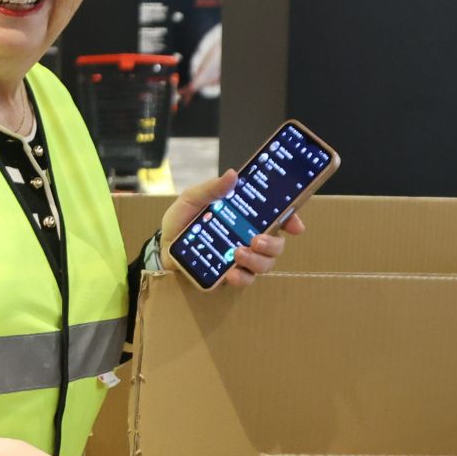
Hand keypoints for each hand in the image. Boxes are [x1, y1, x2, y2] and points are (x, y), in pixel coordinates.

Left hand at [158, 169, 305, 288]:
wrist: (161, 247)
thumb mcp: (192, 199)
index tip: (295, 226)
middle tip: (256, 240)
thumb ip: (212, 189)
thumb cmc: (180, 221)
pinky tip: (232, 275)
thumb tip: (232, 174)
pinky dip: (241, 279)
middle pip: (276, 244)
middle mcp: (247, 237)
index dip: (291, 220)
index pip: (276, 217)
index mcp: (244, 216)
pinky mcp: (228, 276)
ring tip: (238, 254)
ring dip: (257, 261)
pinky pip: (245, 281)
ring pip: (265, 264)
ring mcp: (240, 259)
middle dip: (272, 244)